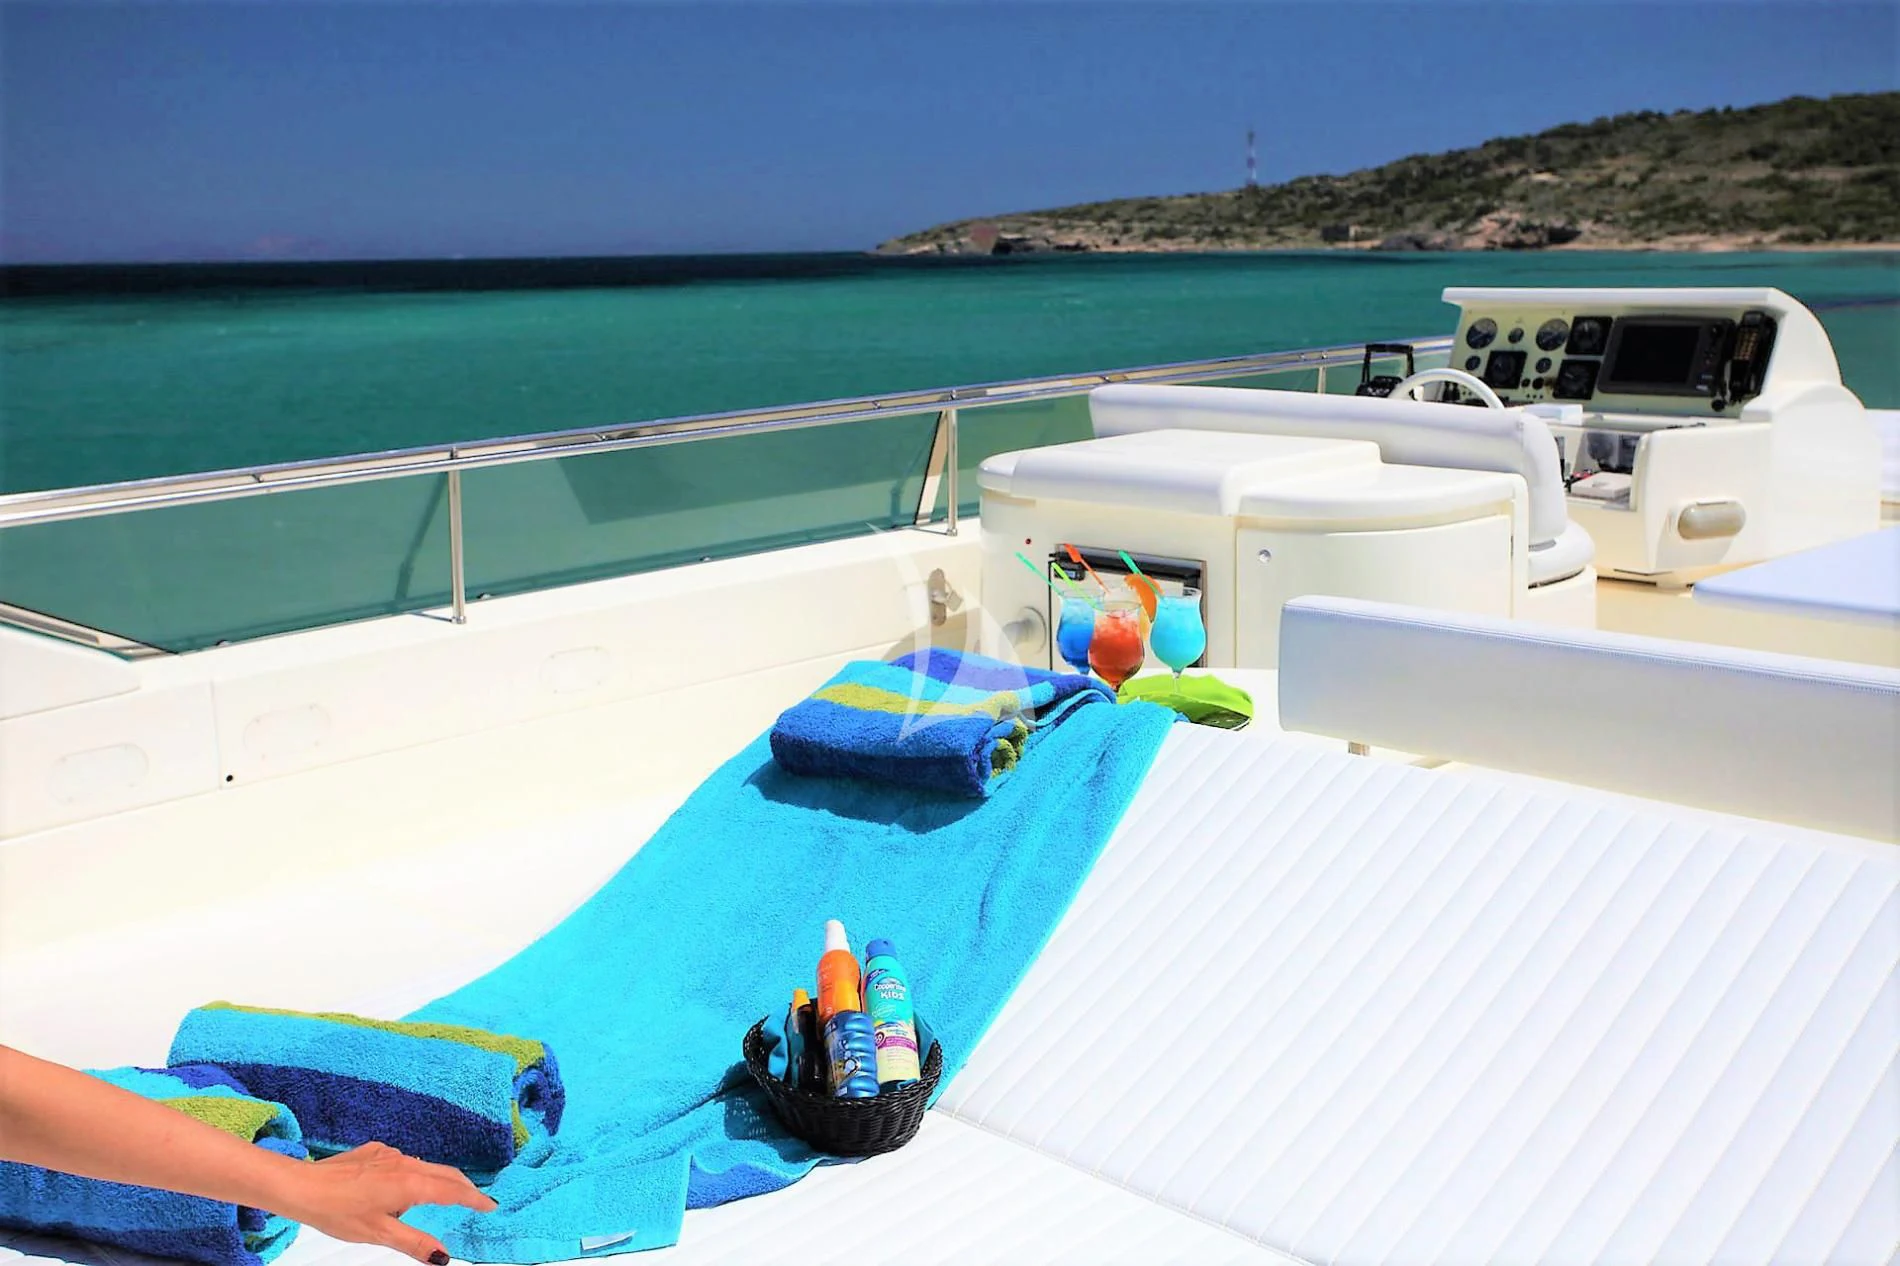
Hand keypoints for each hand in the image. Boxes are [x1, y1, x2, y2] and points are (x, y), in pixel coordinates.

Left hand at [274, 1142, 497, 1263]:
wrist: (301, 1186)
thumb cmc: (338, 1212)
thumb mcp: (378, 1233)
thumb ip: (414, 1242)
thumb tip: (444, 1257)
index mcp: (411, 1184)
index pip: (454, 1190)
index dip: (475, 1198)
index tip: (491, 1206)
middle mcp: (406, 1163)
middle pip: (445, 1173)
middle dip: (464, 1187)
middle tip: (476, 1201)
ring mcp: (390, 1154)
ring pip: (426, 1166)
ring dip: (440, 1180)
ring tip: (443, 1196)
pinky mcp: (374, 1151)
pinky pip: (405, 1161)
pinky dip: (415, 1173)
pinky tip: (401, 1187)